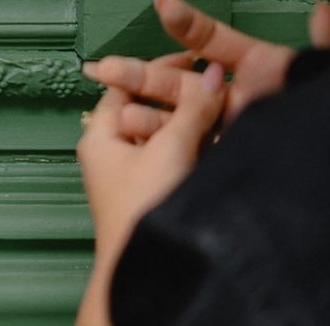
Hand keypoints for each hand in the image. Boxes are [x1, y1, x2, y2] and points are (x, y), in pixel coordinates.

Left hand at [74, 61, 226, 325]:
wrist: (149, 271)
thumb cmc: (142, 214)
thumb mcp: (171, 148)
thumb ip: (194, 110)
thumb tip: (212, 77)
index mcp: (101, 136)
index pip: (126, 84)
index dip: (160, 67)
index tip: (194, 59)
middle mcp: (115, 153)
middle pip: (152, 109)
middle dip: (186, 97)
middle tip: (218, 85)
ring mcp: (137, 176)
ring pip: (170, 135)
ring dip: (197, 123)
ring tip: (228, 109)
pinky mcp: (158, 195)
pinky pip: (180, 159)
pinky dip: (200, 148)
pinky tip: (225, 142)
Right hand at [81, 0, 329, 137]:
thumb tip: (321, 9)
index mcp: (259, 75)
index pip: (215, 43)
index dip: (188, 24)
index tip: (162, 4)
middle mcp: (238, 106)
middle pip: (179, 86)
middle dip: (139, 75)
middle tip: (105, 68)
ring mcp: (230, 138)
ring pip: (176, 124)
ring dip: (145, 117)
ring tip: (119, 114)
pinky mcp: (226, 168)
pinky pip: (186, 159)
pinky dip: (161, 154)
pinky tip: (140, 151)